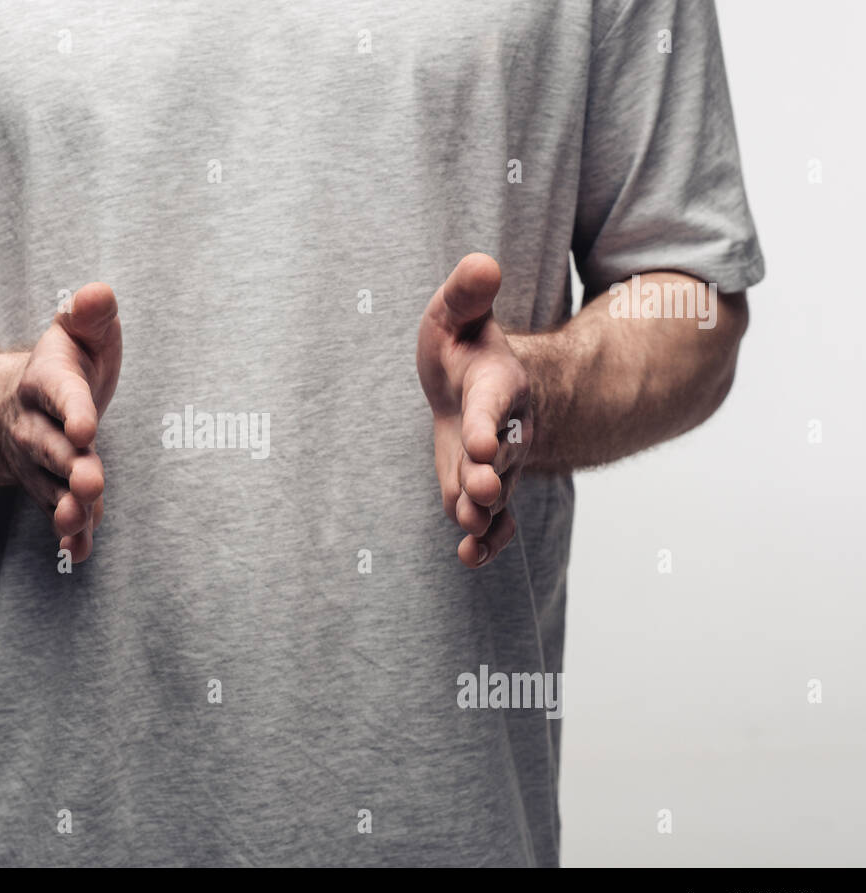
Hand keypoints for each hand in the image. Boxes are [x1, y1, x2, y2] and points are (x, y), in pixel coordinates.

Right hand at [0, 282, 121, 562]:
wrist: (24, 402)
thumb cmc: (68, 361)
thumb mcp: (79, 332)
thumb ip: (91, 315)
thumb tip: (99, 292)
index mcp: (46, 381)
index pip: (59, 393)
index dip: (72, 409)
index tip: (86, 425)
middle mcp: (35, 426)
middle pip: (51, 449)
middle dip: (70, 466)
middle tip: (91, 481)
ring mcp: (39, 463)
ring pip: (50, 487)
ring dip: (66, 506)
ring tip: (79, 521)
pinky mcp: (50, 489)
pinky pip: (56, 512)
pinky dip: (68, 534)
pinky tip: (79, 553)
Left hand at [417, 254, 531, 567]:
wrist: (485, 386)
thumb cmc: (465, 349)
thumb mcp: (460, 314)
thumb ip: (468, 293)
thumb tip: (481, 262)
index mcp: (498, 385)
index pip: (493, 407)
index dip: (487, 424)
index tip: (480, 443)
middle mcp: (506, 429)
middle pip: (501, 458)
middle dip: (489, 477)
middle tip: (479, 494)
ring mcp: (499, 464)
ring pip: (496, 494)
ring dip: (483, 512)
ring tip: (469, 526)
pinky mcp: (486, 488)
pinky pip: (493, 521)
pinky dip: (485, 540)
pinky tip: (470, 556)